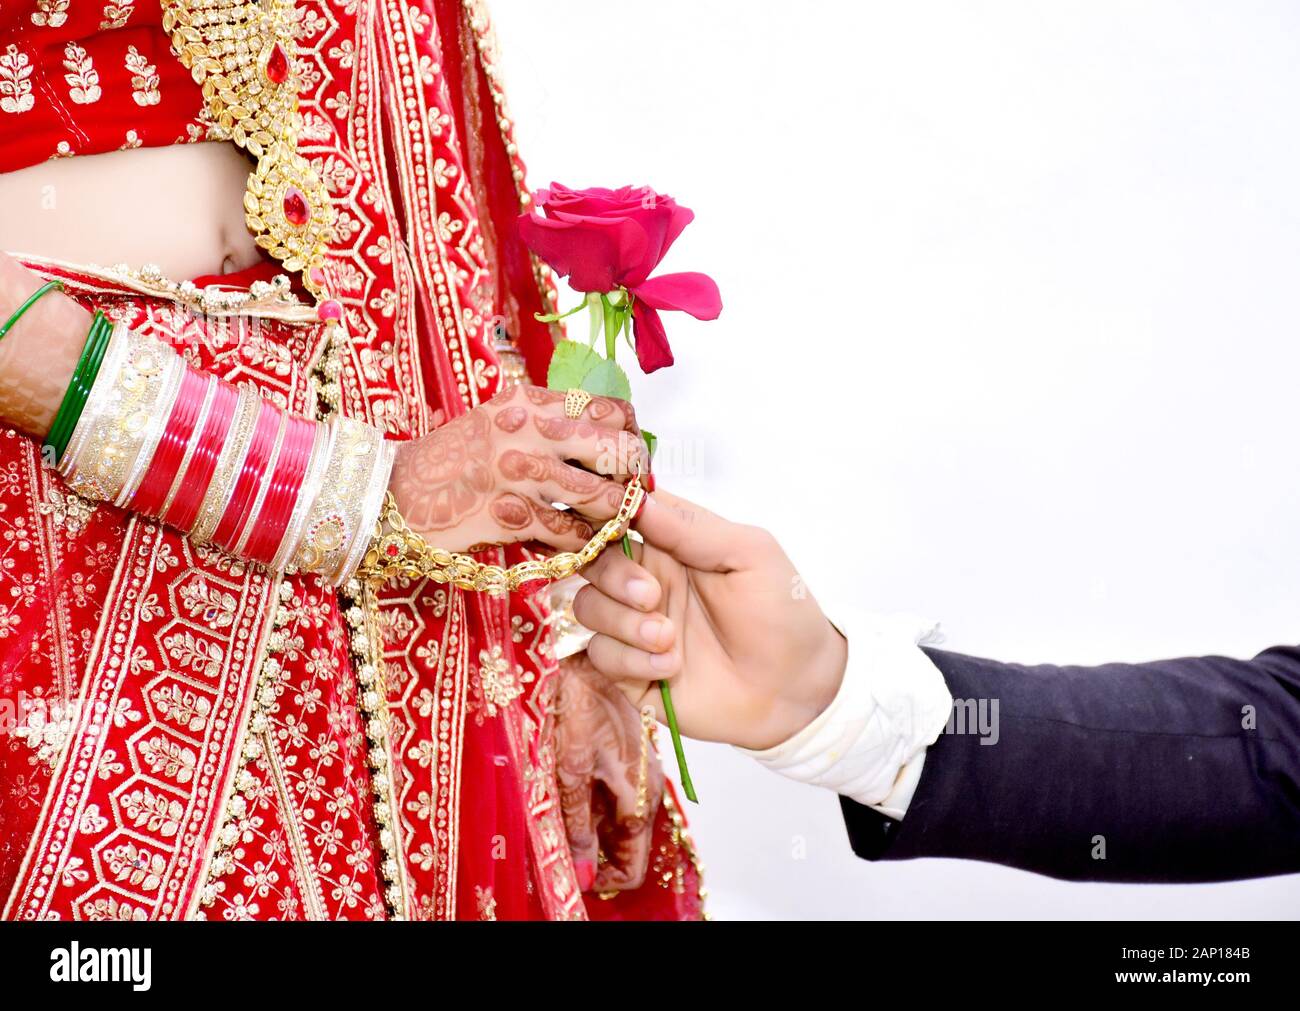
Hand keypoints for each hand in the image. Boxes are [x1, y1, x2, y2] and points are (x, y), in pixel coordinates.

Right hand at [388, 384, 647, 552]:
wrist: (391, 495)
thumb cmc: (451, 464)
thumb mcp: (499, 423)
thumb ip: (547, 424)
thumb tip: (605, 439)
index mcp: (530, 402)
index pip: (612, 410)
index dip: (633, 438)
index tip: (630, 462)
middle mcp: (528, 430)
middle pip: (617, 449)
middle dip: (634, 479)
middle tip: (631, 498)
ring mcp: (517, 473)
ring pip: (600, 495)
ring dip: (612, 517)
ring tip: (609, 526)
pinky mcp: (507, 516)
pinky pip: (569, 533)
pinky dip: (581, 544)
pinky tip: (577, 545)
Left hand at [554, 652, 662, 892]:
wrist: (581, 657)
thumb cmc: (574, 704)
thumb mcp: (569, 768)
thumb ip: (576, 825)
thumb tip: (581, 876)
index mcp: (640, 795)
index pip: (631, 868)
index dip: (597, 880)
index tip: (564, 875)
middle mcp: (648, 788)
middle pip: (624, 849)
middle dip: (590, 857)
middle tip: (551, 849)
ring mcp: (639, 773)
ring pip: (616, 826)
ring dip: (587, 833)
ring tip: (551, 822)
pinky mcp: (627, 758)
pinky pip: (612, 801)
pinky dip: (589, 809)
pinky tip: (562, 797)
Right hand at [574, 490, 847, 750]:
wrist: (798, 689)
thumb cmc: (784, 612)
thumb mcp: (749, 553)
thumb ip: (690, 528)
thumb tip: (635, 498)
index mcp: (671, 546)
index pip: (617, 518)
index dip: (603, 520)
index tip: (608, 527)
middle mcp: (647, 581)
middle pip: (592, 562)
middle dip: (613, 577)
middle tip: (652, 596)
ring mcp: (636, 627)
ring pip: (588, 608)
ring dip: (623, 623)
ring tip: (668, 638)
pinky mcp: (632, 671)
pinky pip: (600, 655)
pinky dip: (631, 660)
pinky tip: (671, 667)